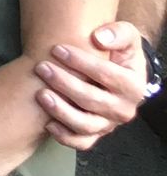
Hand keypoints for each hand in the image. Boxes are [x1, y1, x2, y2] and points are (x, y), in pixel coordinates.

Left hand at [36, 22, 153, 148]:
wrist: (118, 72)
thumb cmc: (118, 51)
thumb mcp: (127, 36)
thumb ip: (119, 33)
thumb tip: (99, 38)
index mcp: (134, 86)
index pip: (106, 74)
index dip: (81, 62)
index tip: (57, 49)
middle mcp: (124, 109)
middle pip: (91, 100)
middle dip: (64, 83)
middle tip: (41, 67)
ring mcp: (109, 124)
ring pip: (85, 125)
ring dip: (60, 111)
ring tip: (40, 94)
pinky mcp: (97, 134)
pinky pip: (81, 143)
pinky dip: (65, 137)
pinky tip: (47, 123)